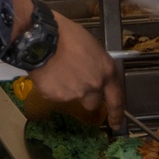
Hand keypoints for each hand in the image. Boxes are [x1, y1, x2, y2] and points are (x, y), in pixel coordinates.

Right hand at [27, 12, 123, 128]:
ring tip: (56, 70)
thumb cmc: (67, 34)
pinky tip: (47, 72)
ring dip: (66, 89)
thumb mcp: (91, 46)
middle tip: (74, 81)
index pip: (116, 99)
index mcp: (106, 72)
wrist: (42, 37)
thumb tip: (90, 72)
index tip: (116, 124)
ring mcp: (74, 93)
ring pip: (71, 97)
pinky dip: (51, 87)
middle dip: (85, 96)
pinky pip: (54, 94)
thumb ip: (95, 66)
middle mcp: (93, 86)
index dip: (117, 114)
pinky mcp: (55, 96)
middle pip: (92, 103)